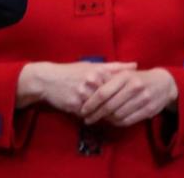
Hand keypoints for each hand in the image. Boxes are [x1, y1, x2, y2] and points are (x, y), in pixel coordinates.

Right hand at [16, 61, 136, 114]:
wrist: (48, 79)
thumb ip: (114, 67)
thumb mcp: (92, 65)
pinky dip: (92, 117)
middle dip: (116, 107)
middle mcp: (92, 82)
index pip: (119, 86)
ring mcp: (83, 94)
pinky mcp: (75, 105)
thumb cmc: (71, 71)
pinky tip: (94, 118)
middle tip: (121, 112)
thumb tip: (135, 65)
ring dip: (105, 115)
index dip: (125, 95)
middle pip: (111, 99)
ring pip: (101, 109)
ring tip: (109, 117)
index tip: (130, 100)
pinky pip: (88, 115)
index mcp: (98, 71)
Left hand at [80, 68, 178, 126]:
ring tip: (99, 119)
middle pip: (109, 106)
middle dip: (96, 114)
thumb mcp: (123, 74)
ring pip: (118, 115)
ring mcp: (142, 99)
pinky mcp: (148, 110)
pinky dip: (117, 123)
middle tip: (87, 119)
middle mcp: (134, 87)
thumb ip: (106, 79)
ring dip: (106, 120)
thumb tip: (86, 84)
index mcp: (124, 76)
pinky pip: (128, 121)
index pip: (103, 93)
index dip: (91, 104)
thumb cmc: (137, 78)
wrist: (164, 83)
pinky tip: (112, 121)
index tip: (83, 110)